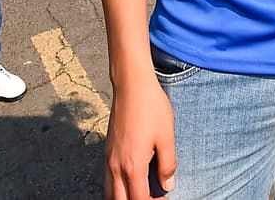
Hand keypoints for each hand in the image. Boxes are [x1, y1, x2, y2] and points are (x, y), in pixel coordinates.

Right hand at [105, 75, 176, 199]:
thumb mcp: (166, 137)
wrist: (131, 85)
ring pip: (110, 192)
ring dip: (124, 198)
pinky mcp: (107, 150)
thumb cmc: (151, 108)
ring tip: (141, 193)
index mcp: (132, 166)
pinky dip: (117, 188)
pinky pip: (108, 179)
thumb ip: (167, 164)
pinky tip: (131, 180)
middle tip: (154, 198)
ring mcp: (108, 159)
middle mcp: (115, 166)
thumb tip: (167, 185)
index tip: (165, 199)